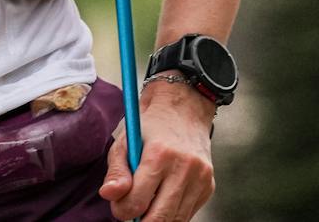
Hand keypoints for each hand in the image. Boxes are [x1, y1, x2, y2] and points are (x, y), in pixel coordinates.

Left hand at [98, 80, 215, 220]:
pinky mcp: (209, 186)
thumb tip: (109, 195)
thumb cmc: (150, 125)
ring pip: (175, 220)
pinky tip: (163, 198)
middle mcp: (184, 168)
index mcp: (159, 155)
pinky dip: (172, 212)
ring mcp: (200, 178)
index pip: (137, 202)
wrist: (185, 108)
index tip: (118, 206)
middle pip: (159, 218)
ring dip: (156, 218)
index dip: (122, 210)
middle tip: (130, 210)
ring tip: (146, 203)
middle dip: (139, 220)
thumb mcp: (125, 140)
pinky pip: (187, 214)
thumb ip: (116, 170)